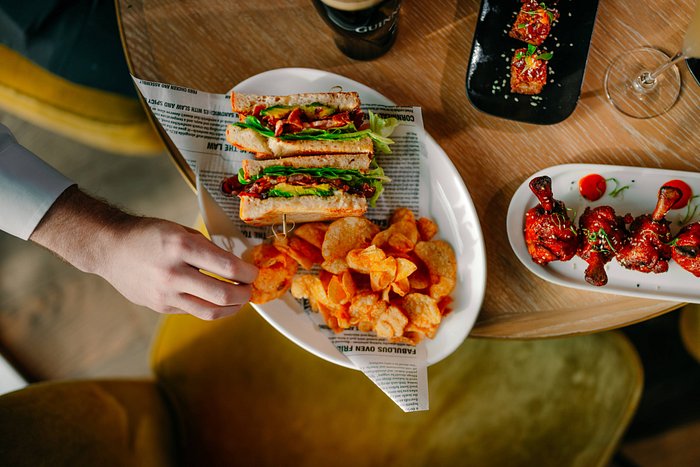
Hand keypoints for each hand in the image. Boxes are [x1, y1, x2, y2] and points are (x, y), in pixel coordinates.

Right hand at [30, 186, 257, 319]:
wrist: (110, 248)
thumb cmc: (149, 235)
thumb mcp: (181, 231)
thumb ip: (207, 249)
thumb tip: (236, 267)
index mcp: (182, 246)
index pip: (228, 267)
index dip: (248, 273)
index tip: (254, 273)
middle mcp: (174, 272)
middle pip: (223, 294)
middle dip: (245, 294)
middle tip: (251, 289)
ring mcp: (165, 293)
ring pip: (211, 312)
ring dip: (233, 308)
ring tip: (239, 301)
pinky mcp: (160, 306)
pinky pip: (194, 311)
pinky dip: (210, 307)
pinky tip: (216, 300)